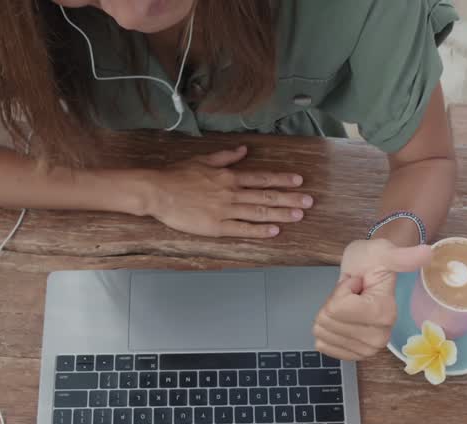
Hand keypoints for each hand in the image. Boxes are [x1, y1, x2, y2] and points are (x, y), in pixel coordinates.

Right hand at [141, 145, 313, 237]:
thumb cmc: (177, 175)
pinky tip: (274, 231)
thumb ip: (226, 156)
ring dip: (280, 214)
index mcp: (228, 177)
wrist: (157, 191)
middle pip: (266, 196)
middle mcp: (231, 193)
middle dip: (290, 198)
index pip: (262, 178)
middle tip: (309, 202)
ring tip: (299, 215)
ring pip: (259, 212)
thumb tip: (244, 149)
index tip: (299, 181)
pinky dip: (259, 230)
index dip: (282, 180)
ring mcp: (225, 211)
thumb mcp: (203, 159)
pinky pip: (242, 229)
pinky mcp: (216, 227)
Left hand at [313, 237, 433, 359]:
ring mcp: (366, 350)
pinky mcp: (352, 356)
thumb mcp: (384, 252)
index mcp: (386, 314)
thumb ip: (403, 256)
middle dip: (334, 302)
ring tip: (348, 304)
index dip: (342, 289)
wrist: (368, 274)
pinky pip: (322, 345)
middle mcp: (379, 338)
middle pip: (329, 321)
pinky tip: (341, 320)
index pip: (337, 308)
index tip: (359, 283)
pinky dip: (325, 330)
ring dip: (329, 313)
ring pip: (322, 331)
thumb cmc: (373, 262)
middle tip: (353, 295)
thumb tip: (427, 253)